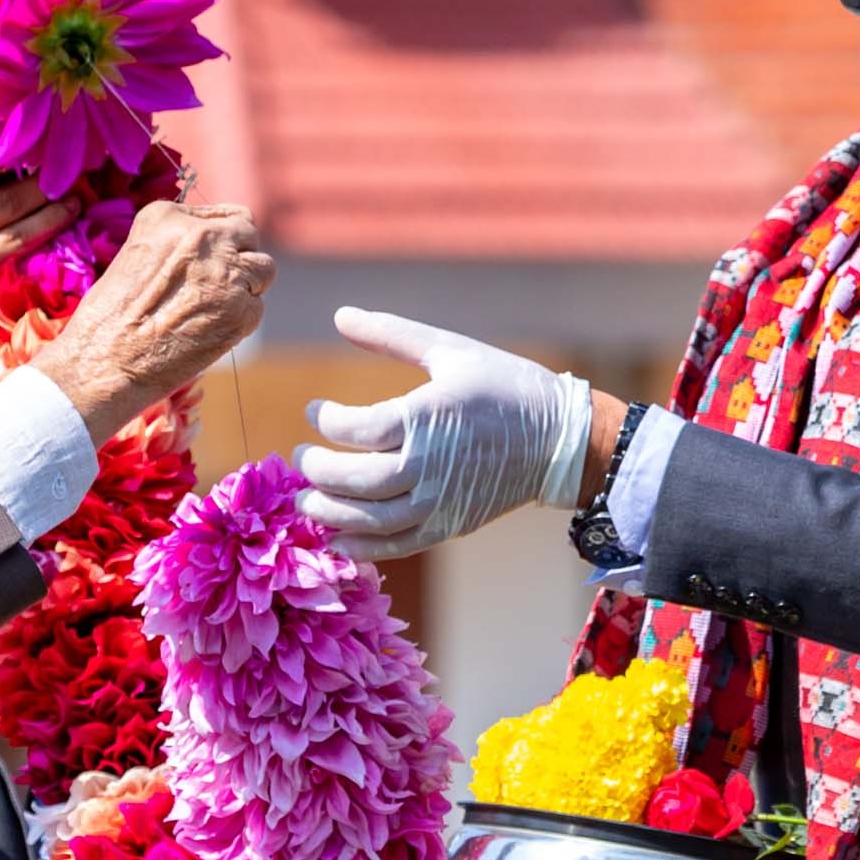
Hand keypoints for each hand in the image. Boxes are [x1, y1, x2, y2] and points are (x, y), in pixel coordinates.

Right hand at [33, 202, 271, 441]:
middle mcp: (204, 237)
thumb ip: (176, 242)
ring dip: (247, 285)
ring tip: (213, 306)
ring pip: (263, 268)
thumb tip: (216, 243)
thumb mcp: (135, 254)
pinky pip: (256, 306)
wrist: (104, 362)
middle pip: (249, 235)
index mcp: (170, 217)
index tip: (214, 257)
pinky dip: (240, 318)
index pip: (227, 215)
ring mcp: (227, 273)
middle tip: (217, 283)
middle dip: (239, 256)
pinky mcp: (241, 311)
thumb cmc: (109, 316)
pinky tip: (208, 330)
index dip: (223, 238)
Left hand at [291, 309, 595, 560]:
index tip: (315, 411)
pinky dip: (362, 545)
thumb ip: (392, 334)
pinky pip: (397, 544)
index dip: (326, 421)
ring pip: (369, 519)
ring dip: (329, 513)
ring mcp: (439, 502)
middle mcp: (429, 465)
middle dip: (316, 471)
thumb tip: (340, 314)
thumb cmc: (503, 386)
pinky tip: (338, 536)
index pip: (356, 428)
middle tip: (300, 458)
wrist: (559, 440)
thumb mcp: (449, 349)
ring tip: (308, 500)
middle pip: (354, 480)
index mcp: (427, 416)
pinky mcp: (449, 526)